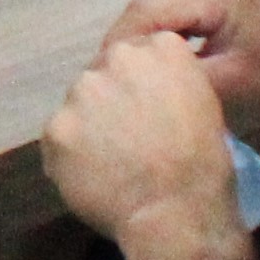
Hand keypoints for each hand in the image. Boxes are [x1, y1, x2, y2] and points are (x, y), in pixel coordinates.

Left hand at [42, 27, 243, 259]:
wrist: (175, 210)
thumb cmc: (203, 165)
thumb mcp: (203, 106)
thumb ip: (169, 84)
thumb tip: (146, 92)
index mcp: (162, 49)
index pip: (136, 53)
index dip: (137, 85)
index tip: (145, 110)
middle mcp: (117, 58)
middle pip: (102, 74)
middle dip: (109, 101)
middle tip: (125, 138)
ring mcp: (80, 92)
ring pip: (77, 105)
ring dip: (87, 126)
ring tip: (109, 161)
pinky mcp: (55, 127)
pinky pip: (58, 137)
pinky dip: (69, 155)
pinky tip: (91, 176)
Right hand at [103, 0, 259, 129]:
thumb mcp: (227, 88)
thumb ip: (172, 78)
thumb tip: (120, 82)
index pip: (147, 12)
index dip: (117, 48)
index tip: (98, 87)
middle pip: (148, 6)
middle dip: (126, 47)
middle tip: (106, 87)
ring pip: (155, 7)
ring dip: (140, 42)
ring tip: (124, 79)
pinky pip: (172, 7)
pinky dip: (160, 35)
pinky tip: (152, 63)